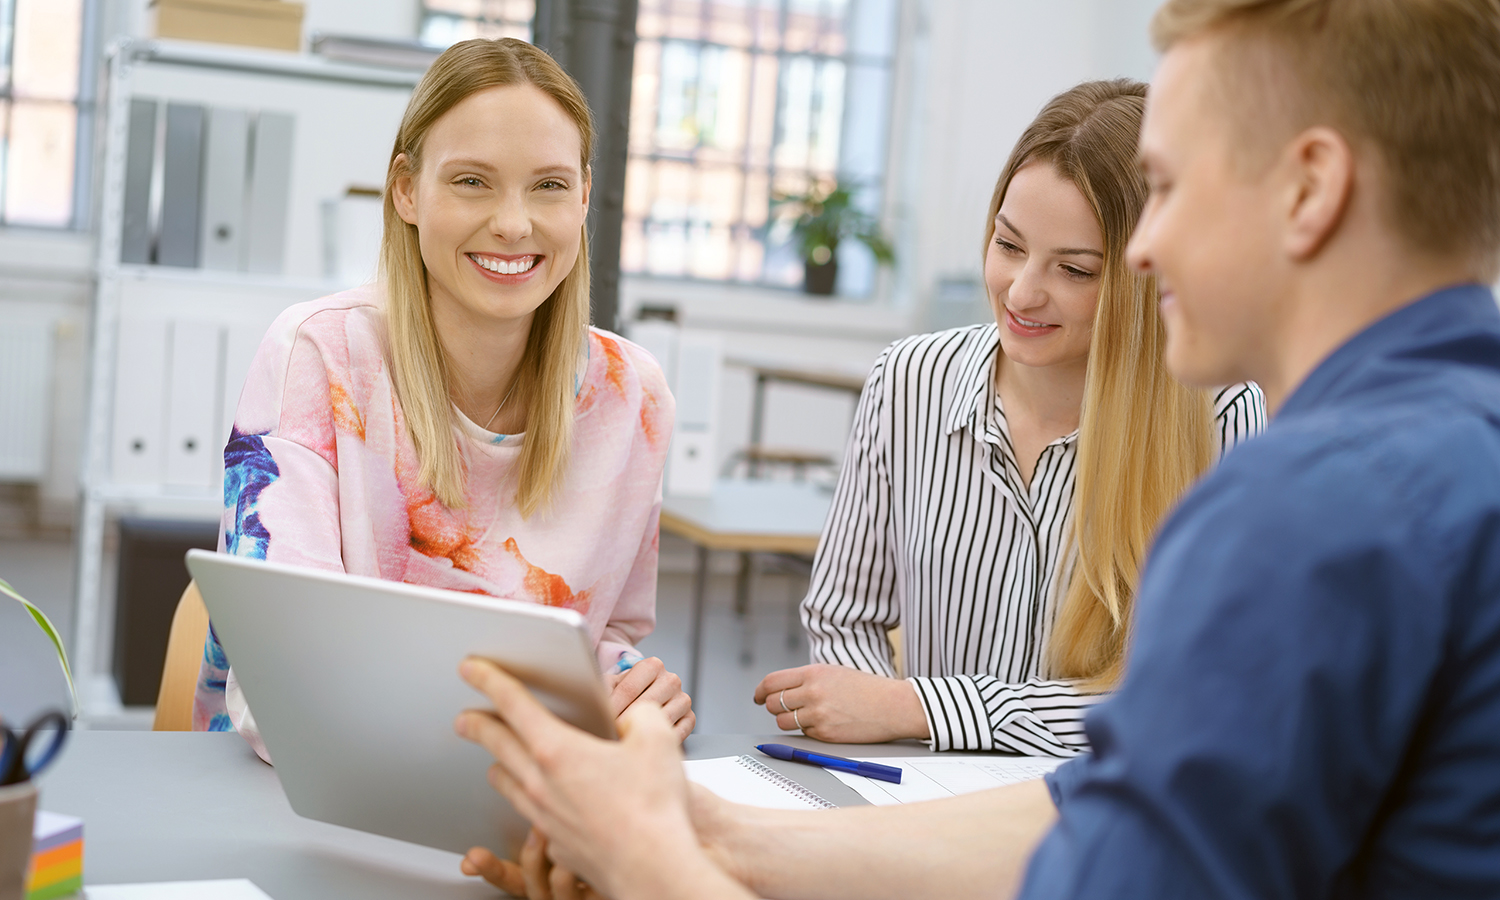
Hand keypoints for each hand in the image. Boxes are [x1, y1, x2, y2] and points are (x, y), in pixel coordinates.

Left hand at [455, 657, 731, 899]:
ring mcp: (543, 816)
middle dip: (477, 724)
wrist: (653, 870)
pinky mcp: (554, 843)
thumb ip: (641, 715)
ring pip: (506, 781)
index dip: (488, 679)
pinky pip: (528, 813)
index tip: (472, 669)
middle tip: (467, 716)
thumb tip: (635, 717)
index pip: (512, 703)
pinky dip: (527, 798)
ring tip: (500, 756)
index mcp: (558, 749)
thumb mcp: (658, 739)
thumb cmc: (653, 812)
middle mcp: (541, 782)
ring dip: (499, 762)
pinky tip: (540, 799)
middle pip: (495, 743)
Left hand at [605, 656, 694, 742]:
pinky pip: (678, 733)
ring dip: (642, 733)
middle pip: (646, 705)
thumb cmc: (622, 693)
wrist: (640, 699)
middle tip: (609, 735)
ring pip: (663, 720)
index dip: (612, 708)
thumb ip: (602, 689)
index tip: (600, 722)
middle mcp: (671, 680)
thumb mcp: (610, 685)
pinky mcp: (689, 718)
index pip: (629, 689)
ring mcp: (683, 699)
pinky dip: (661, 741)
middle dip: (625, 722)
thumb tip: (595, 704)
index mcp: (653, 665)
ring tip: (624, 741)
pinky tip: (645, 745)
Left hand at [752, 664, 929, 742]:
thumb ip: (806, 679)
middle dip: (772, 707)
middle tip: (780, 708)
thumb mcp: (834, 673)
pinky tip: (824, 723)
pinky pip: (802, 733)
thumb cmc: (865, 689)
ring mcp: (818, 714)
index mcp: (813, 673)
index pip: (772, 682)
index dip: (760, 691)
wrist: (893, 706)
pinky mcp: (825, 733)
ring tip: (803, 716)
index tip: (757, 697)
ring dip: (787, 721)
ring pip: (782, 721)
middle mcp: (812, 692)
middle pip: (772, 703)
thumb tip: (778, 690)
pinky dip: (807, 730)